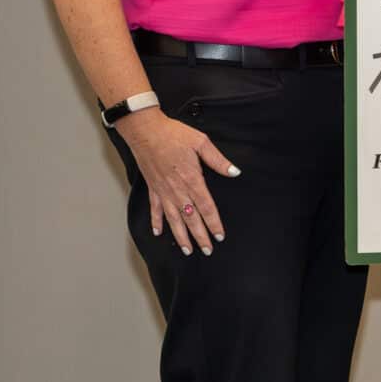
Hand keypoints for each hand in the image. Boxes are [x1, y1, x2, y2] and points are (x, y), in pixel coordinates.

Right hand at [117, 107, 238, 256]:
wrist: (146, 130)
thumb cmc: (174, 134)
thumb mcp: (201, 143)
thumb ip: (218, 160)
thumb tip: (234, 172)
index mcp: (192, 179)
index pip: (206, 207)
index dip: (213, 223)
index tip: (220, 236)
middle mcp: (177, 189)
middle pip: (191, 218)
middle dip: (199, 236)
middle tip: (207, 250)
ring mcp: (163, 190)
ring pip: (173, 219)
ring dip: (180, 235)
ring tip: (187, 250)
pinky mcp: (152, 187)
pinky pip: (155, 209)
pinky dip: (156, 221)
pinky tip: (158, 232)